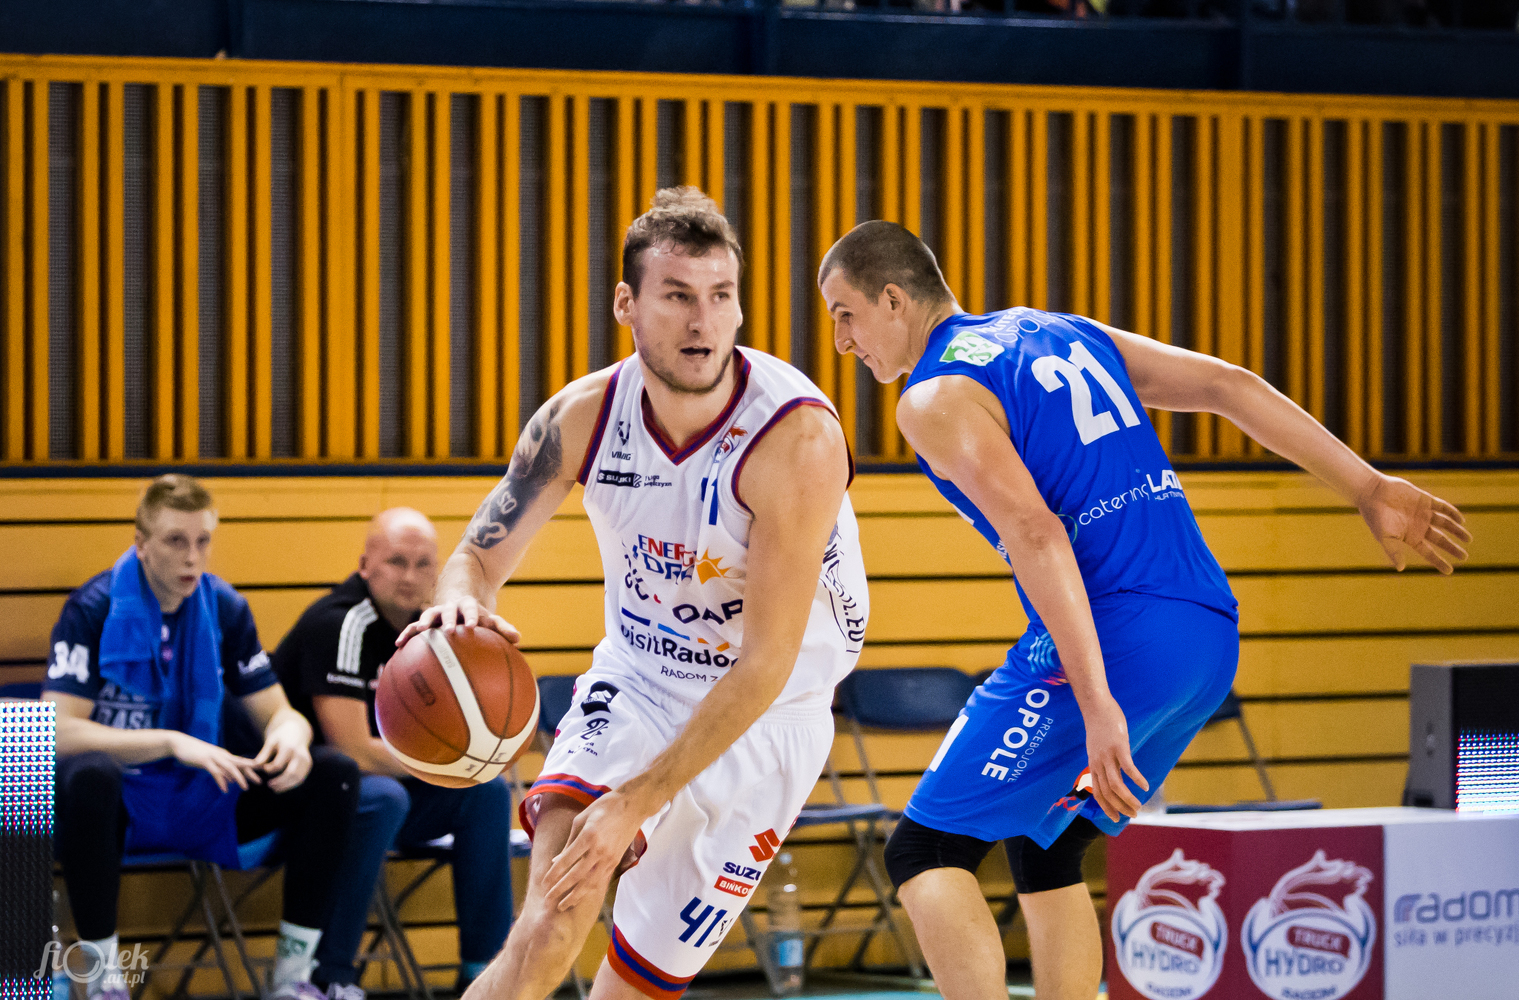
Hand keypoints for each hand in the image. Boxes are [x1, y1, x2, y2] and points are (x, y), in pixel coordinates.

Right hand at [169, 732, 263, 792]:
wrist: (179, 744)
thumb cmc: (195, 754)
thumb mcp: (211, 763)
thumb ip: (222, 771)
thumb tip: (232, 781)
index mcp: (224, 755)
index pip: (241, 762)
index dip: (252, 769)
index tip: (262, 775)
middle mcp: (222, 755)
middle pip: (240, 764)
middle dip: (251, 773)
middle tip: (260, 782)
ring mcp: (214, 757)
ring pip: (230, 768)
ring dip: (239, 778)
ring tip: (245, 788)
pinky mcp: (205, 761)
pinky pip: (215, 772)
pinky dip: (221, 781)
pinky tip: (225, 790)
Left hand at [253, 727, 312, 792]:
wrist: (297, 731)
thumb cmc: (281, 738)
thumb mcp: (271, 742)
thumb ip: (264, 754)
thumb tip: (255, 766)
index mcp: (289, 748)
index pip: (278, 765)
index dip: (269, 770)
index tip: (263, 769)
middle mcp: (299, 754)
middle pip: (290, 773)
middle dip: (279, 782)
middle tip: (269, 786)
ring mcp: (306, 760)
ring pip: (298, 778)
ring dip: (286, 786)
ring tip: (275, 789)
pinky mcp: (308, 764)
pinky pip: (301, 778)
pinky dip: (292, 784)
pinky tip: (282, 786)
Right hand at [396, 596, 521, 647]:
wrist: (457, 599)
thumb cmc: (476, 616)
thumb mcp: (490, 619)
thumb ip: (503, 628)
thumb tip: (518, 639)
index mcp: (467, 606)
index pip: (471, 609)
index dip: (472, 616)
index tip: (473, 626)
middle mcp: (450, 607)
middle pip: (448, 611)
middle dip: (448, 619)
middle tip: (449, 630)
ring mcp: (435, 613)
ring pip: (427, 616)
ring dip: (422, 623)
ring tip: (417, 632)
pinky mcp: (425, 622)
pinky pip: (413, 629)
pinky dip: (406, 635)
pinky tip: (398, 646)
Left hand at [543, 790, 646, 911]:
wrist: (633, 807)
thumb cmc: (604, 808)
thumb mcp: (582, 819)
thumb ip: (570, 841)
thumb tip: (556, 861)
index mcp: (589, 836)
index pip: (567, 860)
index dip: (554, 874)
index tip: (544, 883)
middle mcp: (599, 850)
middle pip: (577, 876)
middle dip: (561, 890)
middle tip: (548, 900)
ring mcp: (609, 858)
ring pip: (590, 883)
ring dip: (575, 896)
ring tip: (562, 906)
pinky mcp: (615, 862)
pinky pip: (600, 880)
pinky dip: (588, 890)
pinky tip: (580, 897)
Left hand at [1081, 696, 1148, 821]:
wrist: (1095, 705)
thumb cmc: (1099, 724)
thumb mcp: (1096, 746)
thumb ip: (1101, 759)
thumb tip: (1109, 768)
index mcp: (1093, 764)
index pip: (1097, 792)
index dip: (1106, 807)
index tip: (1115, 818)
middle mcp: (1098, 763)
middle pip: (1107, 793)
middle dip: (1120, 807)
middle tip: (1133, 815)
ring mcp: (1108, 755)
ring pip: (1116, 785)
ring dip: (1127, 799)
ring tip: (1139, 806)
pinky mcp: (1118, 746)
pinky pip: (1128, 767)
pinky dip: (1137, 779)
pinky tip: (1146, 786)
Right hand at [1356, 474, 1470, 574]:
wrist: (1372, 493)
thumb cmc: (1376, 517)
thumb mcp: (1385, 537)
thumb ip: (1394, 551)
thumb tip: (1401, 569)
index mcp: (1410, 537)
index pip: (1428, 552)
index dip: (1439, 561)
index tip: (1450, 571)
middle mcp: (1419, 526)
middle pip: (1440, 539)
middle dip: (1452, 548)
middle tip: (1464, 557)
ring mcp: (1423, 513)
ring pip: (1445, 524)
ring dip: (1457, 531)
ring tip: (1468, 539)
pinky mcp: (1425, 500)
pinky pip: (1443, 507)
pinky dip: (1453, 513)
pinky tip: (1461, 520)